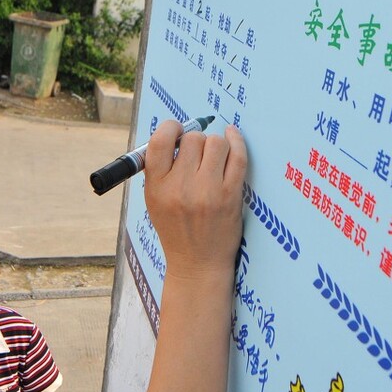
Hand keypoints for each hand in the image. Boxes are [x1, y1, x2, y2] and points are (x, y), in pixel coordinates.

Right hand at [143, 122, 246, 278]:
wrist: (198, 264)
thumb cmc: (176, 230)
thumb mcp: (154, 202)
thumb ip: (159, 170)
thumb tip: (174, 136)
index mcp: (157, 187)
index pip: (160, 141)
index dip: (171, 128)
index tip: (177, 130)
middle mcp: (180, 187)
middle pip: (193, 139)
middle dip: (196, 141)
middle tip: (197, 155)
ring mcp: (208, 191)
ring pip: (216, 143)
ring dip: (216, 144)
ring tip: (213, 157)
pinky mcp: (231, 195)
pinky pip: (237, 156)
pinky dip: (236, 141)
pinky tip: (232, 136)